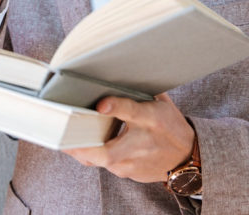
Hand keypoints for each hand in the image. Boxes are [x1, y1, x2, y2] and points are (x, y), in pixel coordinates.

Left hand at [62, 94, 194, 182]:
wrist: (186, 158)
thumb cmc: (170, 126)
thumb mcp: (160, 103)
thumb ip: (137, 92)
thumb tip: (112, 74)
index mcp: (152, 119)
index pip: (132, 111)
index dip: (115, 106)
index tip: (101, 104)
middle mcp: (142, 145)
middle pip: (107, 152)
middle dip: (82, 145)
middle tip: (63, 132)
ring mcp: (134, 164)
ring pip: (99, 161)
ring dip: (82, 149)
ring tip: (64, 135)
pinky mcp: (128, 174)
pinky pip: (104, 165)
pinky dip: (92, 154)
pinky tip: (81, 142)